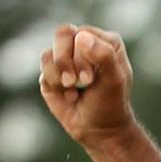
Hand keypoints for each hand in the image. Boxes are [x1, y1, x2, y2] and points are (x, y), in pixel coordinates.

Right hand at [39, 25, 135, 145]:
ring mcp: (67, 56)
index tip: (91, 78)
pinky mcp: (52, 70)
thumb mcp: (114, 80)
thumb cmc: (110, 102)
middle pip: (63, 34)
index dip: (82, 55)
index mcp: (106, 42)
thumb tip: (81, 36)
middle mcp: (85, 45)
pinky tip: (68, 94)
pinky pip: (44, 65)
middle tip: (81, 81)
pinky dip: (54, 82)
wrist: (98, 128)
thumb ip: (104, 55)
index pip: (83, 32)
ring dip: (61, 75)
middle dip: (68, 61)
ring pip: (50, 52)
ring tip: (74, 89)